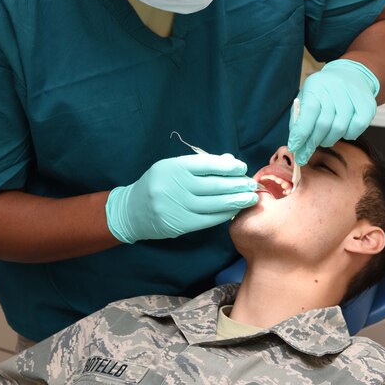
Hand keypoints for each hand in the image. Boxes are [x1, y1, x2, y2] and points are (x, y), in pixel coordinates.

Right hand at [105, 153, 258, 242]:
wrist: (132, 210)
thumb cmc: (158, 184)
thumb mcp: (174, 168)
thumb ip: (200, 165)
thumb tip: (230, 161)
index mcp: (173, 167)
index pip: (207, 164)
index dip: (228, 166)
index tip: (241, 167)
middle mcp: (174, 186)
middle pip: (214, 185)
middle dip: (237, 185)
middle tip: (252, 185)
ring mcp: (176, 206)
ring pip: (213, 204)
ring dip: (235, 201)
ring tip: (250, 198)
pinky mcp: (179, 224)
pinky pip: (208, 219)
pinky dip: (223, 214)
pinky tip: (234, 210)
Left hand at [287, 59, 379, 164]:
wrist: (350, 75)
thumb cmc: (323, 92)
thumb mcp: (306, 99)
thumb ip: (299, 120)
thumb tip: (295, 145)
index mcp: (316, 85)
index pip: (308, 112)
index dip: (301, 133)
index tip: (294, 148)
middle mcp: (336, 88)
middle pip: (324, 123)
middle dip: (312, 142)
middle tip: (306, 152)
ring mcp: (354, 96)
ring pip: (340, 128)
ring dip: (329, 139)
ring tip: (324, 139)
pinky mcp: (368, 104)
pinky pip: (357, 128)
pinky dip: (348, 135)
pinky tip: (342, 131)